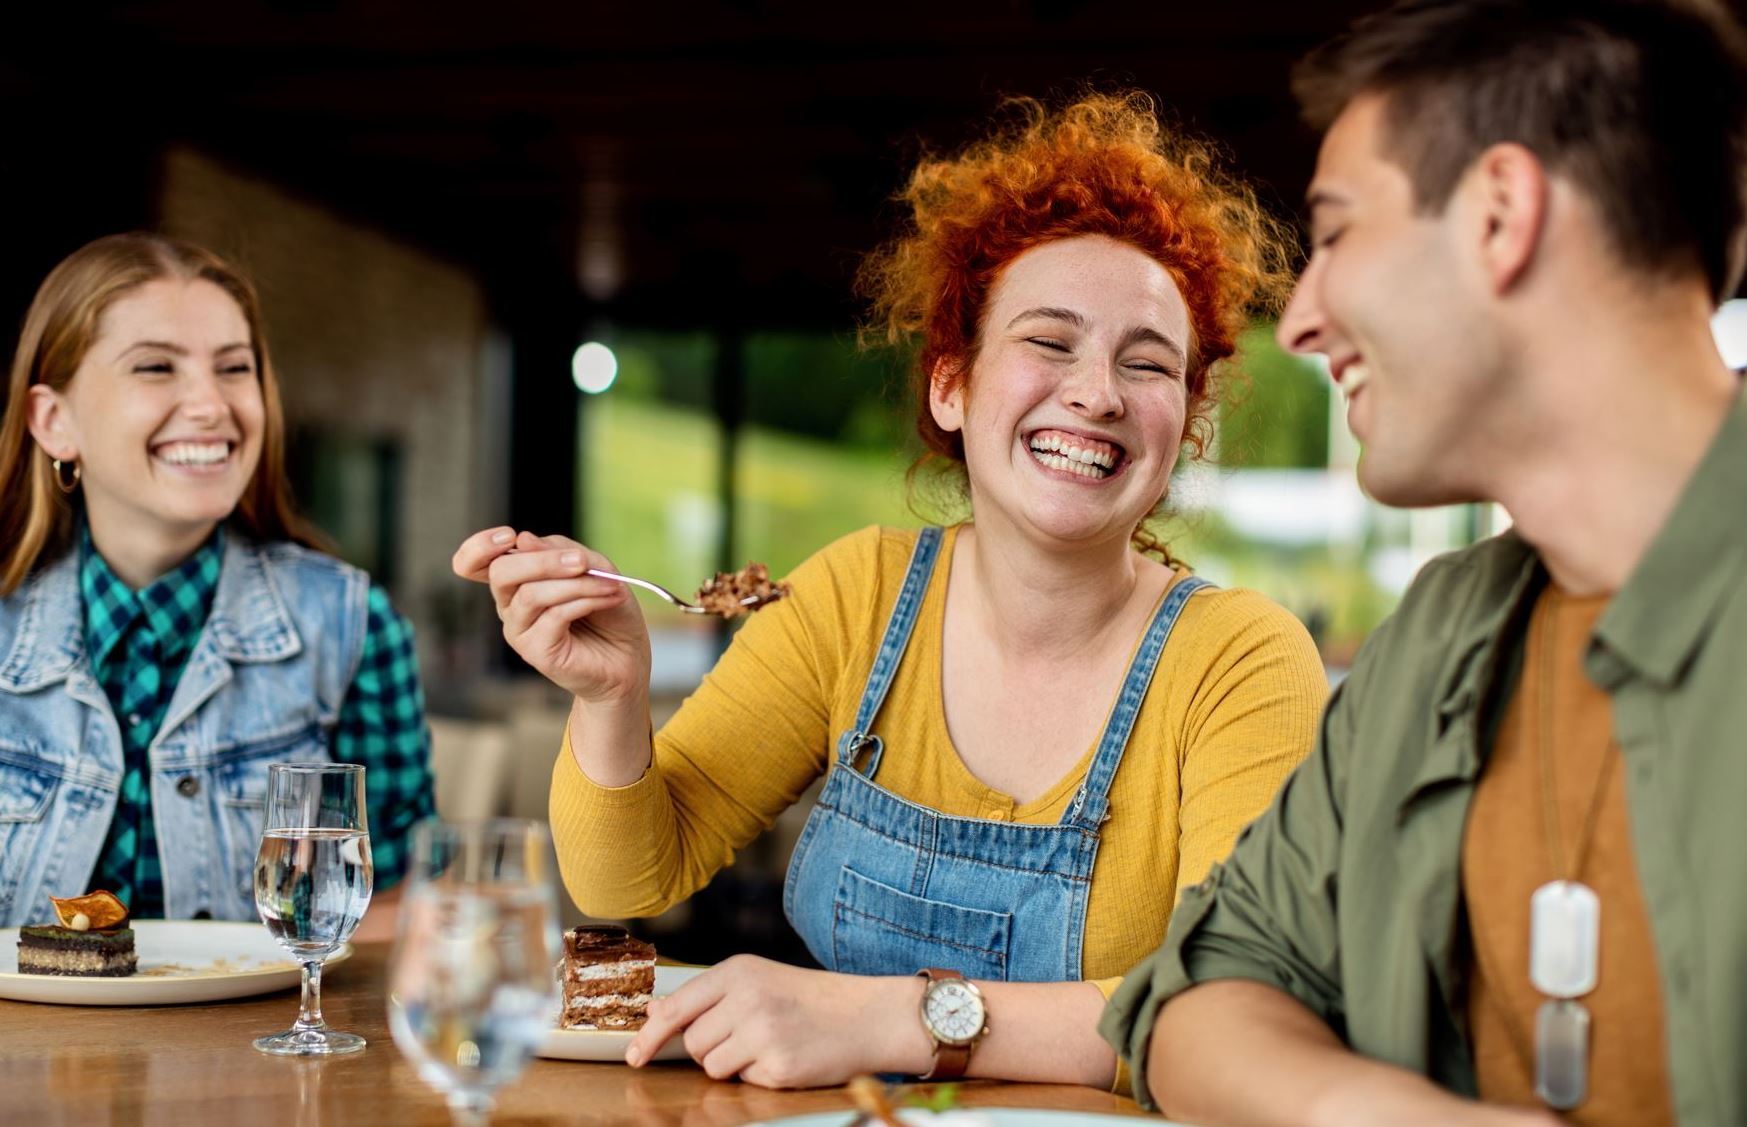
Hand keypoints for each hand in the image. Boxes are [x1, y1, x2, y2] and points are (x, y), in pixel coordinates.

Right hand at [451, 526, 650, 701]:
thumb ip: (561, 551)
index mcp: (516, 580)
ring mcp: (519, 630)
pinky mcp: (535, 652)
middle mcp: (509, 605)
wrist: (629, 655)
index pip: (472, 563)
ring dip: (576, 583)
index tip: (508, 535)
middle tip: (581, 561)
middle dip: (543, 561)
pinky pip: (554, 616)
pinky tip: (609, 598)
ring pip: (531, 595)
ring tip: (610, 584)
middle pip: (501, 573)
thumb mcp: (592, 567)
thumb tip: (522, 540)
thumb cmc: (607, 609)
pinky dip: (586, 601)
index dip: (479, 547)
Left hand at [625, 955, 925, 1088]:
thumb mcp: (757, 980)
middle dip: (710, 1049)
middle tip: (744, 1037)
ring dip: (733, 1065)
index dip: (650, 1036)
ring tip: (766, 1045)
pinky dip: (760, 1076)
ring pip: (713, 1067)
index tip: (635, 1056)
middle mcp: (747, 998)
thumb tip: (655, 1014)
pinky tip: (784, 1057)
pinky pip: (745, 1082)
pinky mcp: (779, 1065)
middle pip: (693, 1043)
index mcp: (738, 970)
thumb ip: (707, 997)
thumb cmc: (808, 998)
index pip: (676, 1007)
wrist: (866, 1016)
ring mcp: (763, 1033)